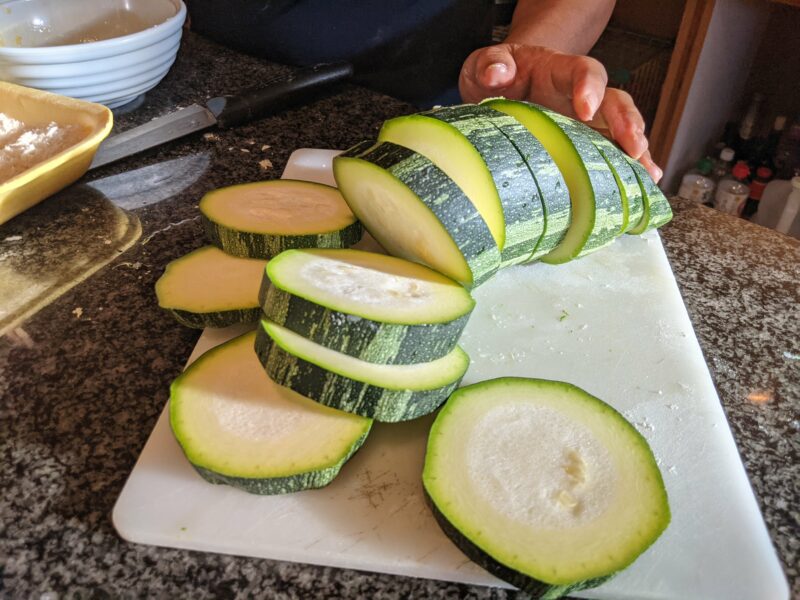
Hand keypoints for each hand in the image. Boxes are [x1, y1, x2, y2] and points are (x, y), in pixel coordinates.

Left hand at [459, 43, 661, 182]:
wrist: (501, 87)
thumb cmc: (498, 74)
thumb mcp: (487, 63)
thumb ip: (491, 63)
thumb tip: (497, 74)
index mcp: (561, 71)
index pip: (584, 72)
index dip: (589, 88)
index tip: (585, 110)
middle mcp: (582, 97)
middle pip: (615, 103)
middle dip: (627, 124)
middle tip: (633, 147)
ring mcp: (588, 123)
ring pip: (622, 132)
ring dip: (637, 152)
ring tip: (648, 174)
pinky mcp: (586, 145)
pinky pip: (612, 156)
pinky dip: (629, 170)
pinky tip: (643, 185)